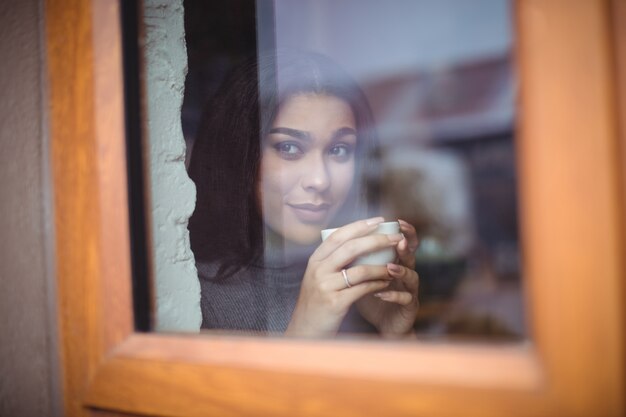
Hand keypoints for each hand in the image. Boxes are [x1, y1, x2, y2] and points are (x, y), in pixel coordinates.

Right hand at [285, 217, 402, 337]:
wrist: (305, 330)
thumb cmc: (317, 302)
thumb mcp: (318, 277)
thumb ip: (333, 260)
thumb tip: (360, 241)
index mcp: (315, 260)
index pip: (338, 236)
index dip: (359, 225)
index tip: (378, 220)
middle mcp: (318, 270)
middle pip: (351, 248)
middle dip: (377, 240)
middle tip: (396, 238)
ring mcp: (325, 286)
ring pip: (360, 269)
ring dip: (381, 267)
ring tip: (394, 266)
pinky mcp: (335, 303)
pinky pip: (362, 289)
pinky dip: (377, 284)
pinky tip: (386, 283)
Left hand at [356, 219, 419, 337]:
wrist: (381, 326)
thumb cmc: (370, 298)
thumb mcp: (362, 276)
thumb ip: (356, 259)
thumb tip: (334, 239)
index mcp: (395, 262)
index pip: (401, 242)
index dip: (402, 231)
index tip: (395, 221)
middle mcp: (405, 274)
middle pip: (411, 255)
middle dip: (406, 246)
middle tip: (398, 240)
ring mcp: (409, 291)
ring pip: (411, 277)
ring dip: (401, 271)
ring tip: (389, 268)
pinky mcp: (408, 308)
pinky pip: (405, 299)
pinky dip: (394, 295)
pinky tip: (381, 293)